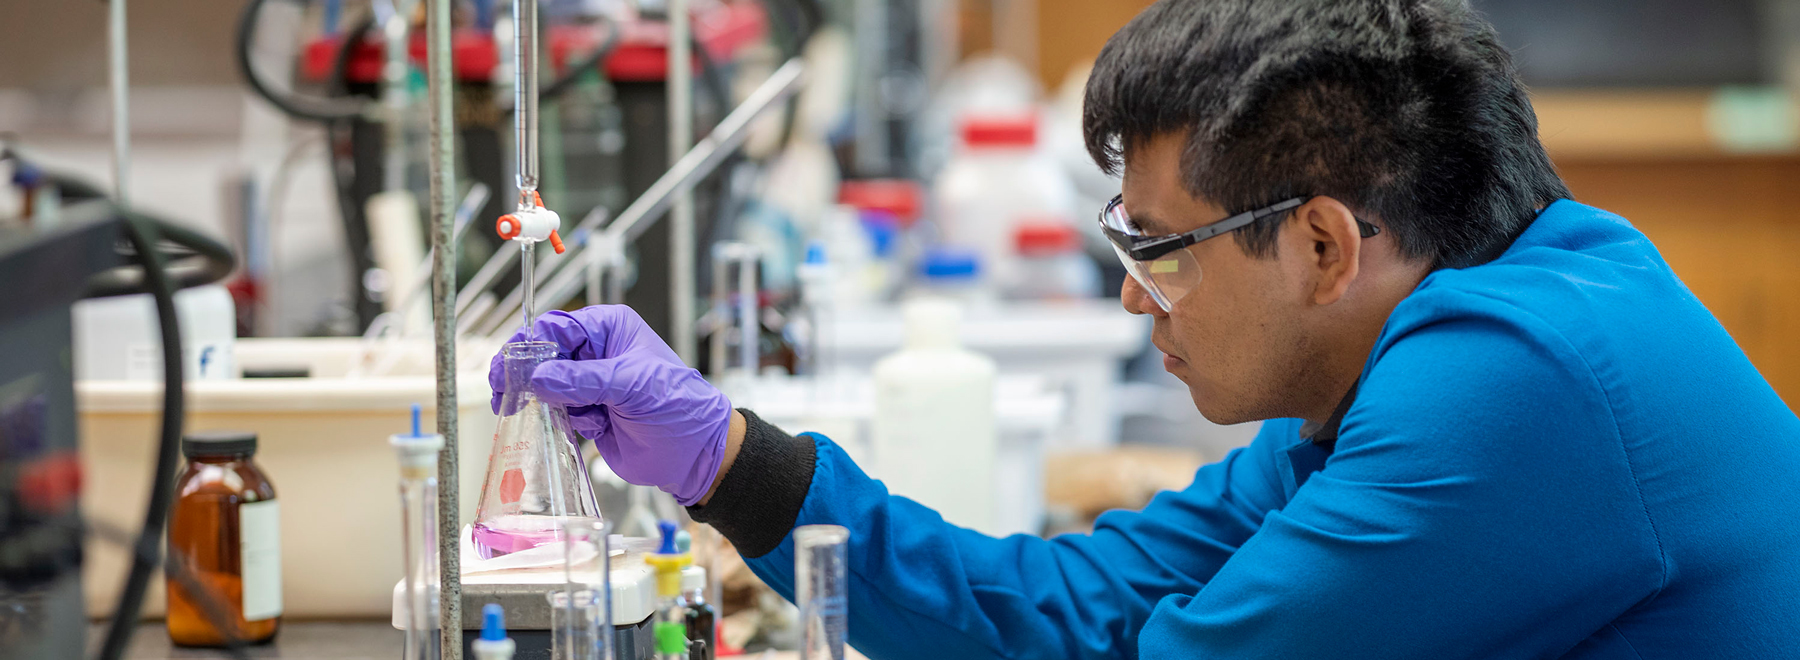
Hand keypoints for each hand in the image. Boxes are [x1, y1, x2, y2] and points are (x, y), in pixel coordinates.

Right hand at [489, 306, 733, 505]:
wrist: (694, 453)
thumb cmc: (677, 406)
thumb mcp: (631, 385)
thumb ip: (582, 380)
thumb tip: (538, 378)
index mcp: (609, 328)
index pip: (557, 327)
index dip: (530, 346)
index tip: (510, 369)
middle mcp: (597, 351)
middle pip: (544, 356)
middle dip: (528, 377)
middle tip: (507, 396)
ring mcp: (591, 384)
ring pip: (547, 387)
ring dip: (553, 404)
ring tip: (579, 417)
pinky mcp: (588, 413)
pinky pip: (558, 413)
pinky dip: (567, 423)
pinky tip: (594, 429)